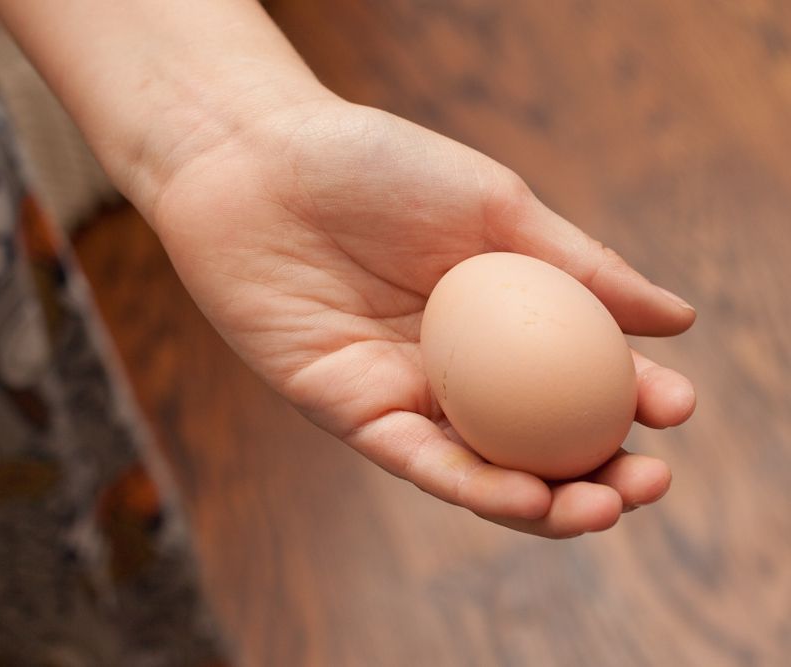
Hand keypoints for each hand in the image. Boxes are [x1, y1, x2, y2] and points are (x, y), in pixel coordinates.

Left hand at [145, 99, 695, 537]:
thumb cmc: (375, 167)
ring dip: (545, 503)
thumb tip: (679, 320)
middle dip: (597, 476)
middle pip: (538, 441)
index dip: (635, 401)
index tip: (679, 409)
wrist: (259, 162)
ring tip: (598, 508)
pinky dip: (470, 484)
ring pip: (482, 469)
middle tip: (643, 485)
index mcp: (500, 316)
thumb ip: (580, 265)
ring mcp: (404, 393)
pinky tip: (523, 495)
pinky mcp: (349, 410)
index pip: (579, 374)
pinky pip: (415, 459)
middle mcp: (458, 366)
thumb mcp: (494, 205)